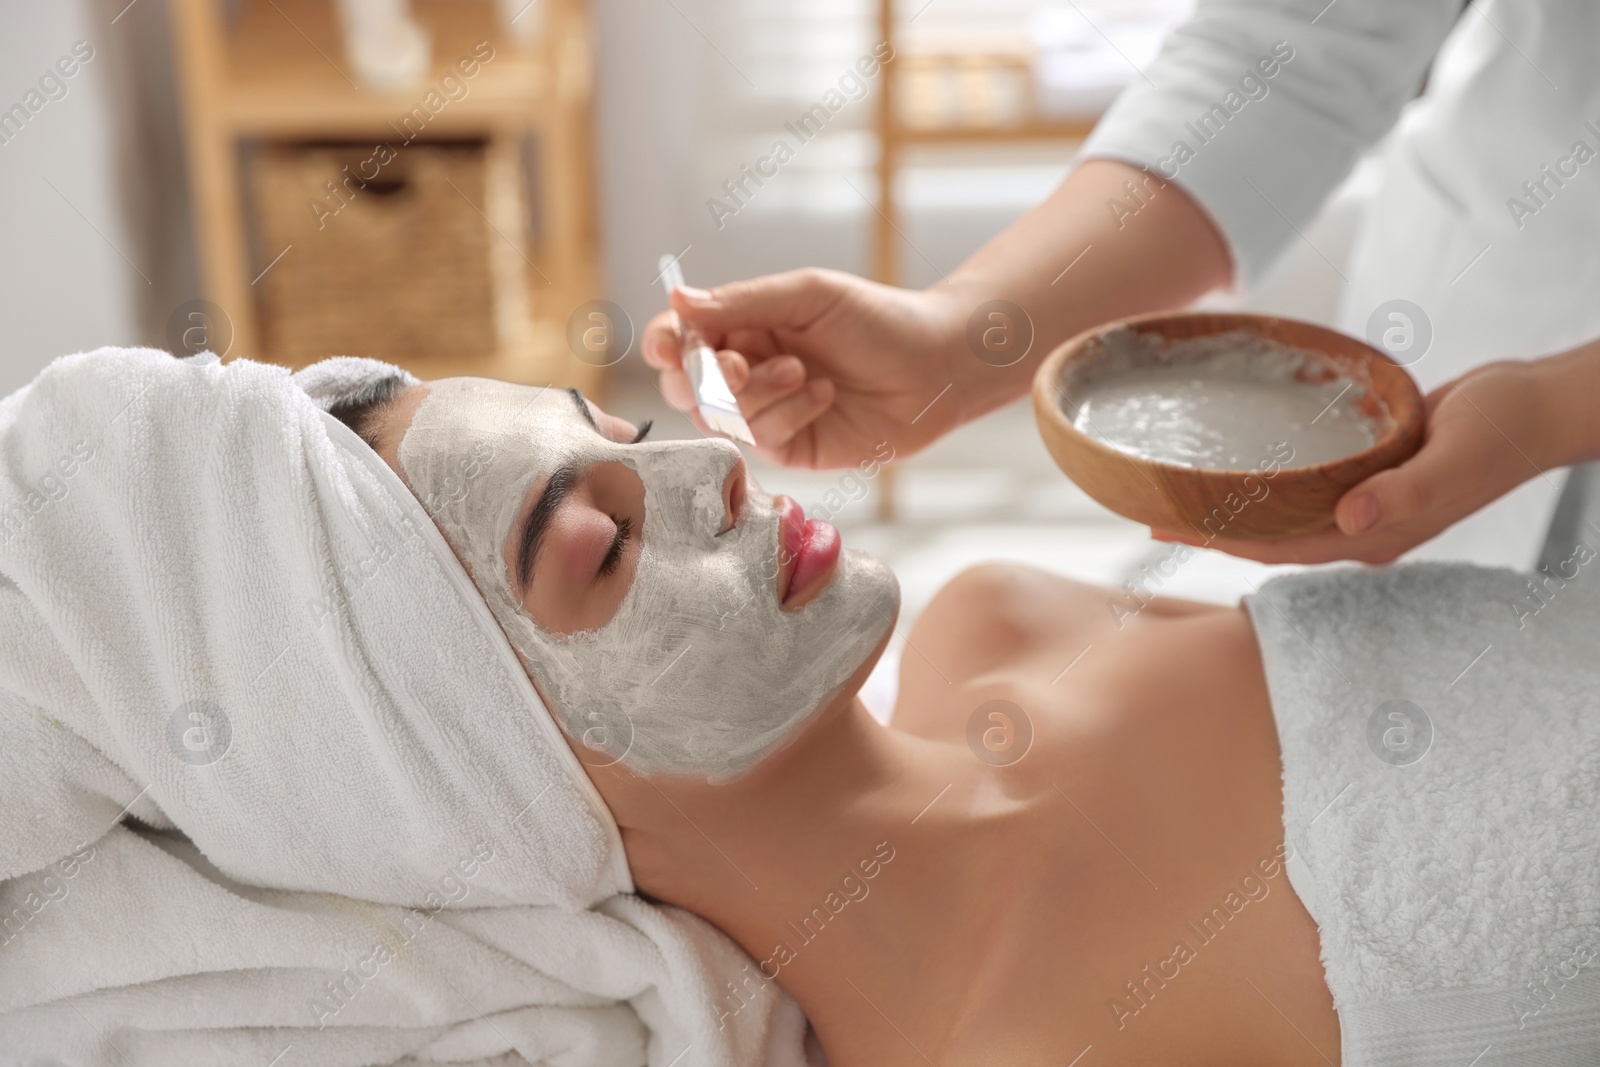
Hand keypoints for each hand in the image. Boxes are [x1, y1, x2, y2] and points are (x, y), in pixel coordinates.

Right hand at [641, 268, 973, 468]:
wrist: (934, 364)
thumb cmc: (876, 319)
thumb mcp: (805, 296)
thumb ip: (740, 303)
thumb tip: (676, 300)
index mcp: (743, 327)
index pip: (682, 338)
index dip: (665, 343)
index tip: (668, 344)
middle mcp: (747, 371)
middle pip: (685, 385)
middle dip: (702, 378)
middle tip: (737, 365)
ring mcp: (766, 413)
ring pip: (719, 416)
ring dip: (756, 393)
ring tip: (802, 371)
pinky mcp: (790, 448)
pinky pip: (760, 438)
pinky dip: (788, 413)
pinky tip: (824, 395)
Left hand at [1153, 360, 1554, 563]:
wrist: (1535, 406)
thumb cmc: (1502, 428)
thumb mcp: (1456, 456)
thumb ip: (1408, 492)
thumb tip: (1352, 517)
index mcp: (1377, 532)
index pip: (1279, 545)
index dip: (1220, 539)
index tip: (1167, 526)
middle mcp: (1364, 525)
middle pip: (1270, 537)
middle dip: (1211, 529)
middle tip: (1150, 514)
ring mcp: (1368, 503)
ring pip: (1284, 513)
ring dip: (1233, 507)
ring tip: (1181, 494)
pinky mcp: (1372, 473)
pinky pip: (1306, 485)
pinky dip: (1268, 480)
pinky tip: (1240, 465)